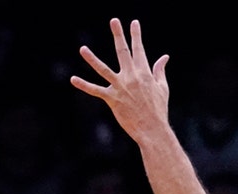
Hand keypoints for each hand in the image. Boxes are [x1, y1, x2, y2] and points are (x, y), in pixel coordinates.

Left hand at [70, 18, 170, 143]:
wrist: (152, 129)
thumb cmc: (158, 109)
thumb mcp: (162, 88)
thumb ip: (159, 70)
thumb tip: (164, 57)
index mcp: (144, 73)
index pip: (139, 49)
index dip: (136, 35)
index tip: (133, 23)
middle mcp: (131, 76)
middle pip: (122, 51)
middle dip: (119, 35)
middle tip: (114, 21)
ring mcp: (120, 87)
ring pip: (103, 69)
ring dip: (92, 59)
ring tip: (82, 48)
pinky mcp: (112, 99)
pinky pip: (95, 90)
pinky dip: (84, 85)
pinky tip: (73, 79)